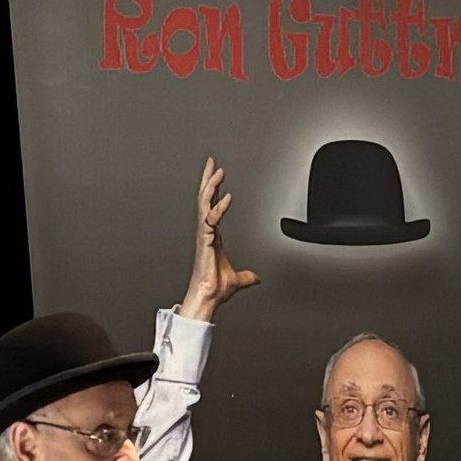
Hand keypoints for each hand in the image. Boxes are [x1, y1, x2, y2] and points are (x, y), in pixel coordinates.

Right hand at [182, 158, 257, 326]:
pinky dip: (219, 208)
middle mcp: (206, 232)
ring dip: (210, 186)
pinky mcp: (204, 241)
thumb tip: (256, 278)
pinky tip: (226, 198)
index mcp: (212, 236)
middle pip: (204, 199)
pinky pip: (211, 220)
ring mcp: (203, 235)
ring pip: (204, 204)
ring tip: (217, 171)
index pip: (211, 206)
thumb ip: (247, 277)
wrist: (208, 297)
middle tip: (211, 162)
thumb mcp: (238, 280)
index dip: (214, 189)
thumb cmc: (215, 288)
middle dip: (208, 179)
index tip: (216, 175)